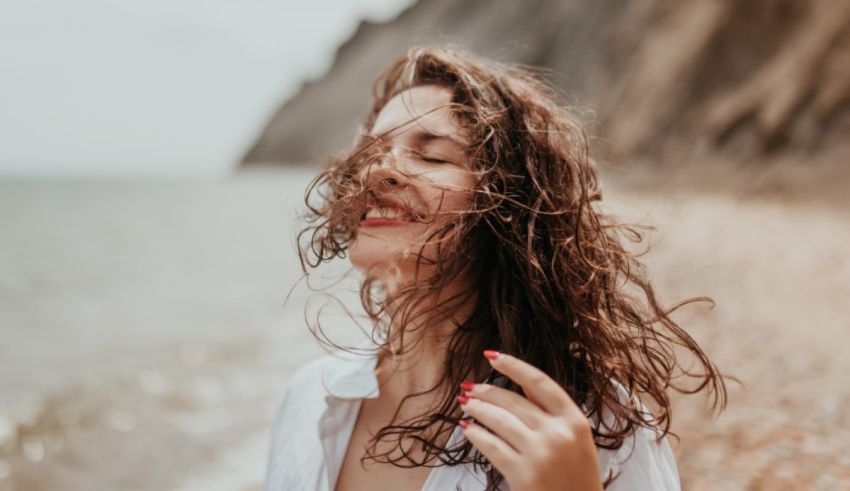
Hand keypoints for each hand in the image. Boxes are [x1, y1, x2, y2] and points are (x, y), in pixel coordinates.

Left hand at [458, 350, 602, 490]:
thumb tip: (523, 384)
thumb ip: (551, 412)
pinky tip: (468, 428)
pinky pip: (491, 446)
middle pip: (514, 401)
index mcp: (575, 421)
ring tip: (466, 404)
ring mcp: (540, 454)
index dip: (513, 365)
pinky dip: (476, 434)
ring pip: (499, 420)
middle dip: (487, 391)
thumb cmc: (576, 478)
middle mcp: (558, 434)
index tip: (492, 356)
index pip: (540, 382)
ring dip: (478, 409)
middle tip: (470, 387)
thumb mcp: (577, 440)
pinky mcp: (523, 474)